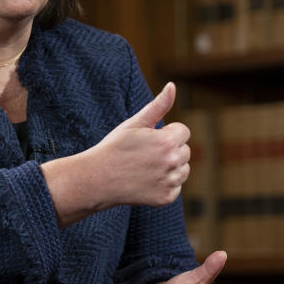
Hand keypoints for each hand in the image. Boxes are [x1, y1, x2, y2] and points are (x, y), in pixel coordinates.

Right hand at [41, 82, 190, 224]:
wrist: (98, 179)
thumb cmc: (115, 147)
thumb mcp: (135, 123)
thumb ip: (158, 105)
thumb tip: (172, 85)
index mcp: (167, 141)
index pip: (183, 132)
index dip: (166, 132)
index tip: (149, 138)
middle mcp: (173, 162)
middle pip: (185, 151)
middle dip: (170, 149)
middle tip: (144, 154)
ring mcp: (170, 182)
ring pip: (183, 169)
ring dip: (170, 167)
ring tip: (145, 167)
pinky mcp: (166, 198)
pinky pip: (176, 187)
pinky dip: (165, 184)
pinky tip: (146, 180)